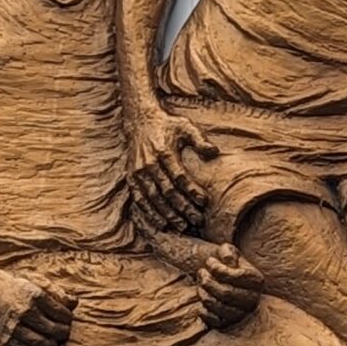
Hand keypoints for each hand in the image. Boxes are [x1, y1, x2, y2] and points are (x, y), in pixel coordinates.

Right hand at [0, 268, 74, 345]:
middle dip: (64, 333)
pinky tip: (38, 345)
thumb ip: (58, 292)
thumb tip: (75, 303)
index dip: (68, 318)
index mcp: (35, 296)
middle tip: (63, 331)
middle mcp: (24, 312)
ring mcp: (14, 327)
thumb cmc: (17, 287)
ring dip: (53, 344)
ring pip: (44, 344)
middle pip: (56, 331)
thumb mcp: (37, 281)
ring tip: (53, 340)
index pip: (63, 314)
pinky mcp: (6, 339)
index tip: (65, 318)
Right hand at [128, 111, 216, 229]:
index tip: (204, 202)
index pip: (179, 176)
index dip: (192, 190)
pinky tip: (160, 223)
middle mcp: (149, 163)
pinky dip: (149, 212)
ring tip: (182, 226)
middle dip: (182, 207)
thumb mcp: (186, 126)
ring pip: (153, 198)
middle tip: (197, 220)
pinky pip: (139, 199)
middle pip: (167, 191)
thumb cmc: (168, 124)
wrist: (140, 119)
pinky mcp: (132, 177)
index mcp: (163, 151)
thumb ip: (200, 139)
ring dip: (167, 214)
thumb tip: (214, 152)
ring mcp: (138, 171)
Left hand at [197, 246, 261, 329]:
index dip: (217, 268)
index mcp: (256, 280)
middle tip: (201, 273)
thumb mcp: (233, 256)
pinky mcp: (230, 324)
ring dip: (204, 294)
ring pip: (218, 306)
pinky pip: (214, 321)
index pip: (235, 276)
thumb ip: (228, 252)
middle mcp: (252, 299)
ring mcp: (241, 314)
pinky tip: (203, 299)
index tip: (209, 262)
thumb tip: (226, 258)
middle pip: (226, 293)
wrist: (234, 286)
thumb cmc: (230, 268)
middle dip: (208, 282)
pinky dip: (204, 311)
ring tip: (201, 285)